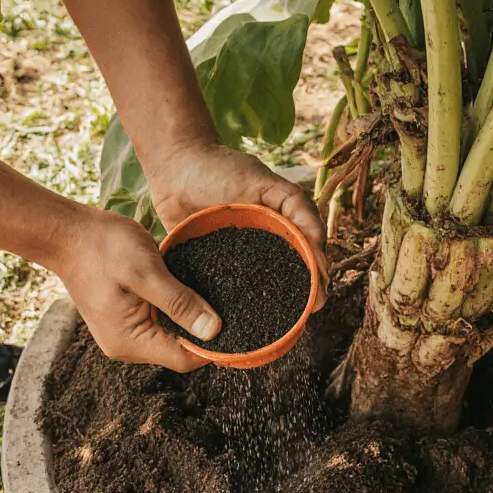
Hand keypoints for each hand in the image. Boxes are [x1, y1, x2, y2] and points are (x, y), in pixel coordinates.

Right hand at [53, 208, 221, 371]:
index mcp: (130, 341)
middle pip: (180, 350)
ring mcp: (125, 332)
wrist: (67, 232)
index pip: (185, 359)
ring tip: (212, 294)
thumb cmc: (102, 247)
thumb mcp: (147, 272)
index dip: (214, 346)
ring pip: (172, 334)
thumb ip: (180, 303)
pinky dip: (177, 308)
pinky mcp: (126, 317)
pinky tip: (189, 289)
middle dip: (205, 331)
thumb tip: (213, 331)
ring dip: (191, 317)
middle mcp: (127, 345)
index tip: (240, 324)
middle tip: (230, 304)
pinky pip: (160, 321)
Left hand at [144, 140, 328, 308]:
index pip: (308, 252)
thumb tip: (319, 240)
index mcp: (281, 222)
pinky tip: (239, 320)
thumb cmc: (220, 168)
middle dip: (300, 295)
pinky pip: (224, 287)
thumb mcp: (263, 182)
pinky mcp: (210, 263)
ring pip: (258, 284)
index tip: (320, 298)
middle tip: (305, 317)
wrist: (173, 166)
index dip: (317, 275)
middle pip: (287, 273)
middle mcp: (263, 240)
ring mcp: (237, 254)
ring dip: (270, 304)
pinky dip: (232, 302)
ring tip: (279, 325)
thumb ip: (294, 205)